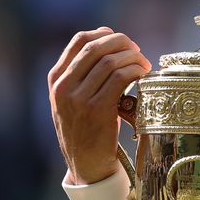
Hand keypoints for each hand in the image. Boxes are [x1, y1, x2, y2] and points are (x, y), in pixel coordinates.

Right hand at [48, 27, 151, 184]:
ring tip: (143, 65)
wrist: (86, 165)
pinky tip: (143, 76)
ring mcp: (78, 98)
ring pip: (111, 62)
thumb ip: (83, 73)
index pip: (80, 40)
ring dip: (133, 58)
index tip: (122, 42)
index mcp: (56, 79)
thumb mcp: (73, 99)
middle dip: (123, 44)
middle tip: (138, 52)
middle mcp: (63, 86)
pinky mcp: (97, 110)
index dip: (105, 35)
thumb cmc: (86, 128)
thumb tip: (108, 39)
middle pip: (97, 47)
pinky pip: (121, 78)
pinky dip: (135, 71)